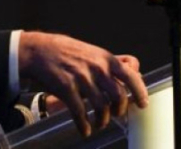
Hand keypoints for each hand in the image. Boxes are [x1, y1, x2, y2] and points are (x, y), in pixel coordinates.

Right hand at [19, 31, 147, 136]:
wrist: (38, 50)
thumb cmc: (65, 50)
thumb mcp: (91, 51)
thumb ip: (110, 62)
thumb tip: (133, 69)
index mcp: (104, 57)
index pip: (130, 75)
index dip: (139, 92)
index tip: (142, 103)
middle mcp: (96, 67)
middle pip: (118, 96)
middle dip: (119, 110)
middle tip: (115, 114)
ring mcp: (81, 78)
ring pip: (102, 108)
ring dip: (102, 121)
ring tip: (98, 123)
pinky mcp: (66, 88)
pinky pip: (80, 113)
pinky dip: (84, 126)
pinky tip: (84, 129)